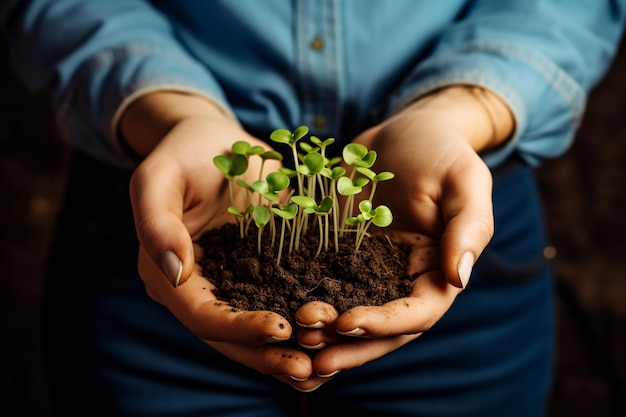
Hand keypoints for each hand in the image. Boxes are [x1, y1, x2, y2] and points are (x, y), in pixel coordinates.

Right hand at [124, 92, 316, 388]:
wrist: (214, 141)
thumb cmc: (183, 153)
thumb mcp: (159, 177)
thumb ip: (157, 223)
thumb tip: (178, 272)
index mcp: (168, 275)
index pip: (203, 315)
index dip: (239, 328)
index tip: (280, 328)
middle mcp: (199, 290)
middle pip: (231, 338)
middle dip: (269, 355)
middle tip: (311, 369)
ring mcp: (230, 285)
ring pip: (256, 334)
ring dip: (289, 353)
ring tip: (326, 369)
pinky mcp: (259, 274)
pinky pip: (279, 305)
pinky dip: (302, 327)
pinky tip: (333, 339)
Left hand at [293, 86, 513, 382]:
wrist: (402, 130)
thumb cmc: (440, 149)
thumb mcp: (464, 180)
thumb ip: (468, 228)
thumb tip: (457, 278)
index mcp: (437, 270)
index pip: (417, 313)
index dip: (384, 324)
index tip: (348, 323)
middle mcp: (403, 280)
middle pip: (380, 329)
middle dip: (347, 345)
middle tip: (310, 351)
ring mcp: (370, 271)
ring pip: (349, 316)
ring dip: (324, 334)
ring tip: (292, 338)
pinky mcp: (340, 257)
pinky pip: (324, 286)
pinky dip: (305, 301)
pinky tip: (278, 310)